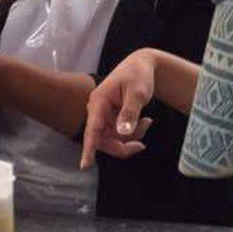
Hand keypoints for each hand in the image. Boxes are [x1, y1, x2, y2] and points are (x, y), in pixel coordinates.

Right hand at [80, 50, 155, 169]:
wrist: (142, 67)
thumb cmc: (138, 75)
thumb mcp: (137, 93)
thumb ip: (130, 112)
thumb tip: (122, 132)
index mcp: (99, 102)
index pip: (92, 129)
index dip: (89, 148)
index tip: (85, 165)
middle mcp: (97, 111)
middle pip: (104, 141)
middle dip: (124, 145)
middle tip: (142, 144)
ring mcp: (103, 117)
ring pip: (114, 140)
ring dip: (132, 137)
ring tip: (147, 122)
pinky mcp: (111, 121)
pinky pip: (120, 135)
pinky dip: (133, 133)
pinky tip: (145, 121)